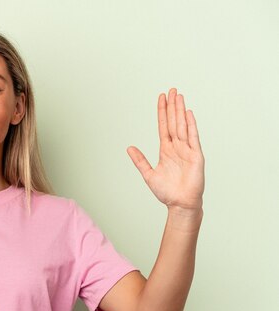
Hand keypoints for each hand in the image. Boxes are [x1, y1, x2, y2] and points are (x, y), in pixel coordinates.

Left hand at [127, 88, 204, 210]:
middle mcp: (177, 147)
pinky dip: (190, 125)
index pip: (163, 126)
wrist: (179, 204)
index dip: (162, 112)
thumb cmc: (167, 192)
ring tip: (179, 96)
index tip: (161, 98)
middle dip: (172, 106)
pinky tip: (188, 114)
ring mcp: (187, 150)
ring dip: (180, 111)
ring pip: (182, 126)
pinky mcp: (195, 156)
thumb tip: (129, 148)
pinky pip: (193, 138)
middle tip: (171, 90)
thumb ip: (140, 161)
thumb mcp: (149, 174)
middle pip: (173, 122)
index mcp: (166, 150)